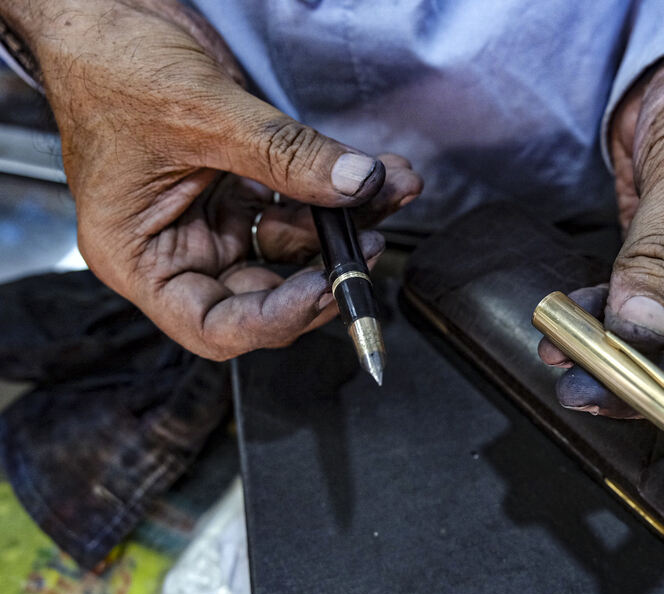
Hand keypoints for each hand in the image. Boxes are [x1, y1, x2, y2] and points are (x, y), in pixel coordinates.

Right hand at [8, 0, 421, 358]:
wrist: (106, 12)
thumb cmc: (109, 65)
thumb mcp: (203, 114)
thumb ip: (285, 155)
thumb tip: (355, 183)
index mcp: (140, 258)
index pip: (214, 325)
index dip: (276, 318)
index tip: (327, 287)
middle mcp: (177, 248)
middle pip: (265, 291)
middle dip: (327, 266)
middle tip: (372, 241)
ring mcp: (211, 219)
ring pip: (292, 245)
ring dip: (346, 221)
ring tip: (388, 186)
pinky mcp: (239, 189)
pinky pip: (296, 203)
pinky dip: (336, 190)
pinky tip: (374, 172)